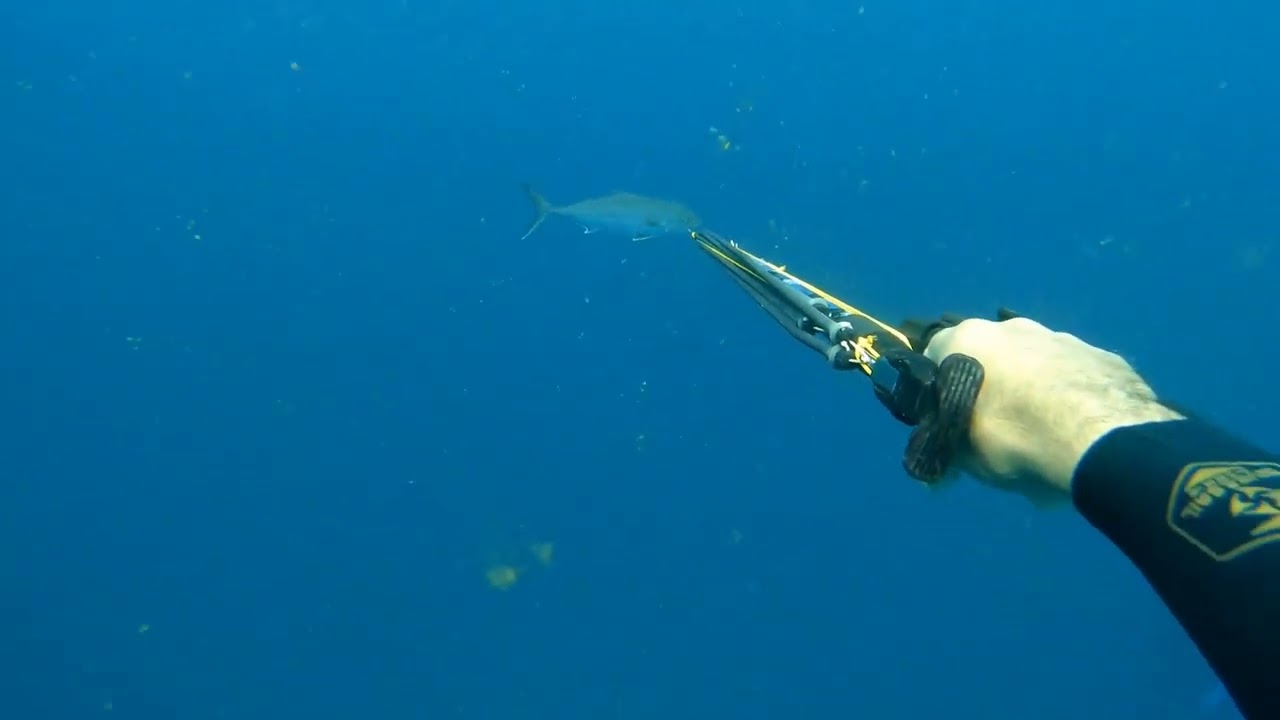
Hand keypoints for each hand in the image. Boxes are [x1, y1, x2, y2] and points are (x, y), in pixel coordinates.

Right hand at [922, 317, 1182, 505]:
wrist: (1102, 442)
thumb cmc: (1015, 440)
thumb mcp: (965, 455)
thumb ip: (947, 446)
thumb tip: (939, 466)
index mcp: (967, 341)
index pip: (933, 356)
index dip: (938, 390)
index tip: (948, 419)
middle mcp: (1010, 327)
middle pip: (989, 355)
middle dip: (990, 385)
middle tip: (998, 429)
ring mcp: (1060, 337)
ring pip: (1034, 362)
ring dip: (1032, 389)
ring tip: (1045, 433)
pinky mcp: (1100, 354)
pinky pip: (1074, 375)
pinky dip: (1071, 395)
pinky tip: (1079, 429)